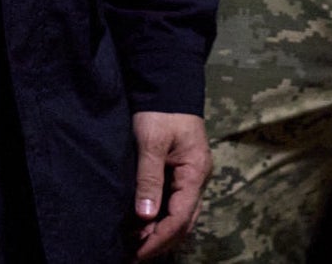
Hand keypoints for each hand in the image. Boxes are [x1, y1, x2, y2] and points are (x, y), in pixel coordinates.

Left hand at [131, 110, 208, 258]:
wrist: (168, 84)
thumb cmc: (161, 112)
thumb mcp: (152, 142)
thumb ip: (149, 178)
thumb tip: (145, 216)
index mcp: (195, 172)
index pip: (181, 217)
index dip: (159, 239)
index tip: (138, 252)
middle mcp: (197, 179)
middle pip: (184, 223)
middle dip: (161, 242)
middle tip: (134, 255)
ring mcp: (191, 177)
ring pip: (180, 216)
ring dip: (160, 233)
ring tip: (136, 245)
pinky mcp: (181, 174)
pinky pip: (174, 205)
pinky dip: (160, 219)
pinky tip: (142, 225)